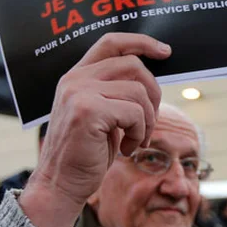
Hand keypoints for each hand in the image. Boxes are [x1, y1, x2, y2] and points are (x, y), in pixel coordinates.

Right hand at [19, 33, 170, 226]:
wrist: (60, 184)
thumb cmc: (86, 153)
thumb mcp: (101, 114)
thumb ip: (115, 91)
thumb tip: (151, 77)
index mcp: (77, 76)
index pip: (112, 42)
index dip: (141, 42)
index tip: (165, 51)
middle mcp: (75, 79)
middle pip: (133, 66)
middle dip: (153, 94)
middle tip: (149, 122)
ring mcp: (79, 93)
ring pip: (138, 91)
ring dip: (147, 120)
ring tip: (136, 140)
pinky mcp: (87, 111)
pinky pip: (134, 113)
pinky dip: (140, 133)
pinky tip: (127, 149)